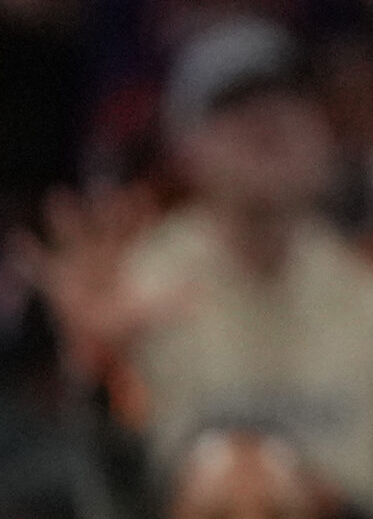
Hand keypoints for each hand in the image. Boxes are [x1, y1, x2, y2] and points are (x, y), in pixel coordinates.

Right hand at [7, 183, 173, 385]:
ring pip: (71, 237)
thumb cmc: (130, 318)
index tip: (141, 192)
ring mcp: (79, 265)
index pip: (136, 230)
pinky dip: (30, 255)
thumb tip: (206, 290)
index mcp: (128, 258)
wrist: (103, 333)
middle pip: (103, 227)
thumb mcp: (155, 310)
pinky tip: (20, 239)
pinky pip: (41, 266)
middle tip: (103, 185)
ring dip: (65, 219)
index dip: (139, 213)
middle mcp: (103, 255)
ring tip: (59, 195)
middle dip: (102, 209)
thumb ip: (179, 299)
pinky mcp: (58, 282)